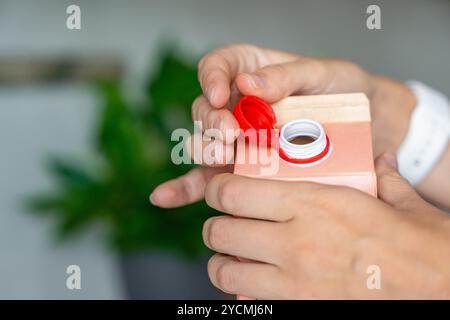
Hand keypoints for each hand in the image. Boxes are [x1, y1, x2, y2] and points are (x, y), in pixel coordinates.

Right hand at [150, 44, 415, 207]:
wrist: (368, 127)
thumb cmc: (344, 91)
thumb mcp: (322, 74)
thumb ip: (285, 75)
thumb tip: (250, 84)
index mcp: (251, 70)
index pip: (217, 66)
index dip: (211, 78)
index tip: (219, 94)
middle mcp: (236, 105)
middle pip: (206, 109)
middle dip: (213, 124)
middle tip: (230, 137)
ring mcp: (237, 139)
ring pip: (205, 144)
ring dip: (205, 153)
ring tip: (222, 160)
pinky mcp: (241, 169)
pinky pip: (207, 178)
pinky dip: (185, 188)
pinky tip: (166, 197)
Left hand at [202, 153, 449, 298]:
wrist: (442, 290)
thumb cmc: (422, 246)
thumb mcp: (401, 202)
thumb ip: (384, 177)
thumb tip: (383, 161)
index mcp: (313, 203)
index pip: (234, 192)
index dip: (217, 188)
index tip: (220, 189)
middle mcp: (295, 241)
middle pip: (220, 231)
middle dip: (216, 225)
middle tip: (226, 222)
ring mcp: (294, 282)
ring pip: (225, 270)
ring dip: (223, 261)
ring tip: (236, 254)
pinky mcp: (299, 309)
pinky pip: (248, 301)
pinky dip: (243, 292)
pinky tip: (257, 283)